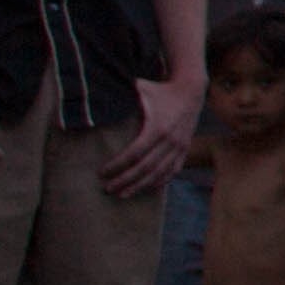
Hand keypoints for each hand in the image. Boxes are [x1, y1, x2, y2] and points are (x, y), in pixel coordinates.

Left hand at [107, 68, 202, 198]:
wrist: (191, 91)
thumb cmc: (160, 90)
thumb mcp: (140, 89)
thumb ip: (120, 94)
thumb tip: (92, 96)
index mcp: (158, 127)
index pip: (134, 153)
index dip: (117, 165)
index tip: (102, 172)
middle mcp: (171, 140)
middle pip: (145, 168)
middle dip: (125, 180)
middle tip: (107, 188)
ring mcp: (180, 147)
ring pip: (159, 173)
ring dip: (140, 186)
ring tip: (122, 194)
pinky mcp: (185, 149)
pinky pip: (172, 171)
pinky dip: (159, 182)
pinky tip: (146, 189)